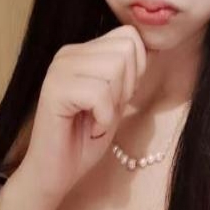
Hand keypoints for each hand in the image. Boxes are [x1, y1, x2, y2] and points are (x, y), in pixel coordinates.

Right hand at [17, 24, 146, 201]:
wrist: (56, 173)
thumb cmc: (86, 137)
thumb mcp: (117, 97)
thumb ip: (130, 71)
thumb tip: (155, 48)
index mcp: (83, 50)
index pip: (129, 35)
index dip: (137, 68)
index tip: (120, 95)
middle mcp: (68, 53)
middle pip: (126, 50)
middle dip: (127, 86)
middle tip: (107, 109)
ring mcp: (59, 69)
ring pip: (115, 68)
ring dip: (114, 102)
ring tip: (97, 117)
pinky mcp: (54, 90)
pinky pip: (100, 93)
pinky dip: (103, 117)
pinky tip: (90, 127)